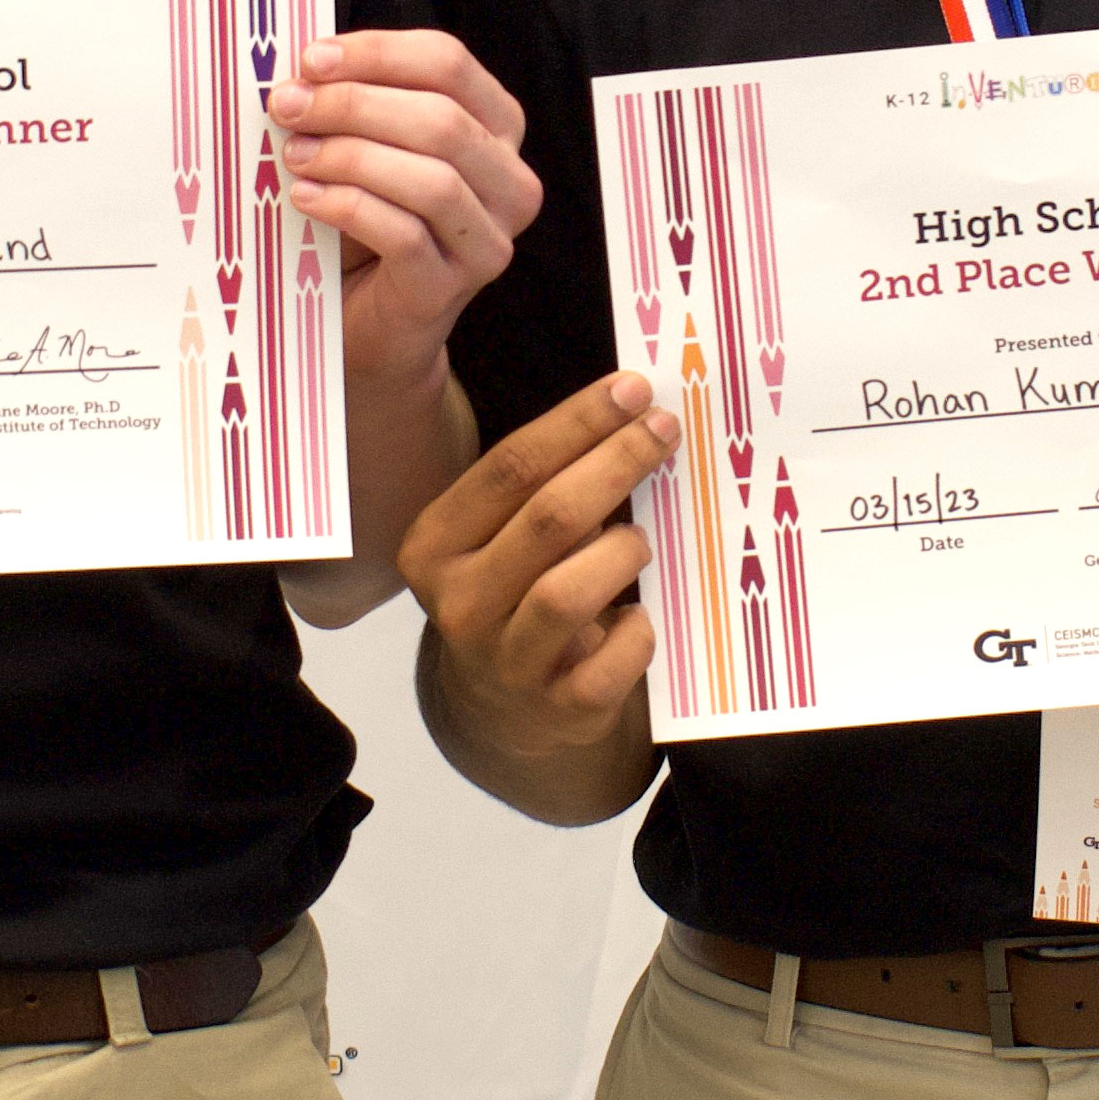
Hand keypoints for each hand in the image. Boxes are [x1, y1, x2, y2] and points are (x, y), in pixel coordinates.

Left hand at [265, 32, 537, 394]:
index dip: (377, 53)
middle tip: (287, 105)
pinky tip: (305, 197)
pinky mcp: (451, 288)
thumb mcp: (372, 148)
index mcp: (496, 127)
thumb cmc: (370, 222)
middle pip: (442, 120)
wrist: (370, 322)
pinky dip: (347, 207)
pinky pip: (404, 235)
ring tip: (294, 154)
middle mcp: (509, 182)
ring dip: (351, 156)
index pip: (448, 63)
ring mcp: (487, 239)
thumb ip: (356, 102)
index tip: (311, 59)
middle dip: (354, 104)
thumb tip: (302, 69)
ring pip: (432, 179)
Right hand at [398, 374, 677, 777]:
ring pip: (567, 592)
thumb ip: (543, 485)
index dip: (578, 423)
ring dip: (620, 552)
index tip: (632, 390)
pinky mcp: (556, 708)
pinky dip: (637, 632)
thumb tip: (631, 413)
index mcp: (435, 546)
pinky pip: (610, 662)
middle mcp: (459, 603)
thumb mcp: (502, 537)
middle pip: (546, 518)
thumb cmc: (515, 592)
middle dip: (615, 463)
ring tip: (640, 541)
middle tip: (663, 431)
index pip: (510, 467)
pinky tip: (640, 615)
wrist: (505, 710)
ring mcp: (505, 661)